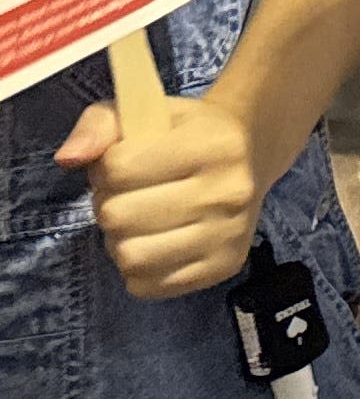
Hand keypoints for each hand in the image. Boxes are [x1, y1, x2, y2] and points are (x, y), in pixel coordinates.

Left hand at [55, 89, 280, 299]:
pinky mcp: (225, 266)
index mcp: (213, 144)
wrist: (251, 154)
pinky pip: (147, 286)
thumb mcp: (144, 112)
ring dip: (122, 240)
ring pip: (131, 256)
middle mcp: (229, 192)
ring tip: (139, 223)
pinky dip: (139, 269)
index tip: (124, 163)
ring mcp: (230, 234)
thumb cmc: (186, 133)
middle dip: (110, 206)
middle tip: (129, 196)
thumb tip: (69, 159)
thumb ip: (98, 126)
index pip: (119, 168)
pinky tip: (155, 244)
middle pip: (119, 216)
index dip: (105, 168)